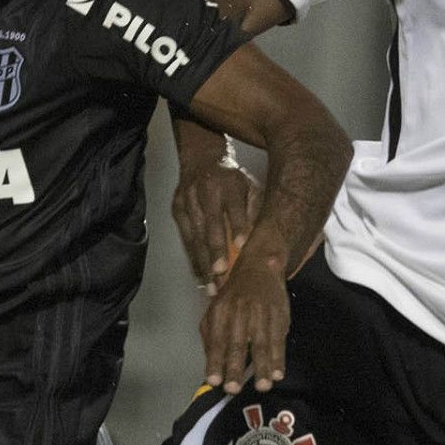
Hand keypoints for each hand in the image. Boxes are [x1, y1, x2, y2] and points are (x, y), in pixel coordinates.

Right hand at [172, 151, 259, 294]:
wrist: (201, 159)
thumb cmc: (232, 179)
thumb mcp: (249, 185)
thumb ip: (255, 209)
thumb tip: (266, 240)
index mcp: (229, 183)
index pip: (234, 207)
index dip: (238, 226)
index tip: (242, 246)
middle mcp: (205, 191)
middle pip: (210, 225)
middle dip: (216, 251)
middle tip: (222, 274)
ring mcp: (188, 201)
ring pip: (194, 236)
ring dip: (203, 263)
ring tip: (211, 286)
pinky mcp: (177, 210)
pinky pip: (185, 239)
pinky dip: (193, 259)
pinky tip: (200, 277)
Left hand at [199, 251, 288, 395]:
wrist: (260, 267)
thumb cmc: (234, 294)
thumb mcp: (216, 308)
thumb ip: (211, 335)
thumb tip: (212, 364)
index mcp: (221, 310)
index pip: (216, 339)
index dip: (215, 360)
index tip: (214, 381)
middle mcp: (240, 311)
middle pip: (237, 343)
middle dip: (235, 367)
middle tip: (234, 390)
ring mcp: (261, 312)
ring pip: (261, 343)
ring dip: (261, 367)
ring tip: (262, 387)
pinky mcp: (279, 314)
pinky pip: (278, 339)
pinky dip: (278, 358)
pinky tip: (277, 374)